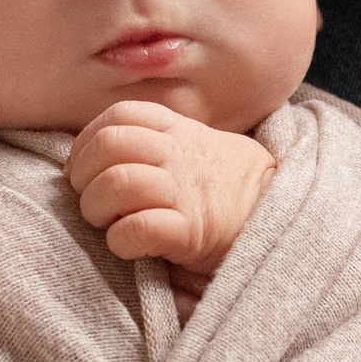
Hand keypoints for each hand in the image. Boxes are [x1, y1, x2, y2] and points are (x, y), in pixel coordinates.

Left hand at [66, 100, 276, 317]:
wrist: (278, 217)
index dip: (88, 141)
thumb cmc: (226, 186)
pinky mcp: (189, 231)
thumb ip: (156, 140)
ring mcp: (183, 191)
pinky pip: (136, 228)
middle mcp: (177, 154)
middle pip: (108, 146)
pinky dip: (120, 240)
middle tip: (89, 197)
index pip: (118, 116)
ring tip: (107, 222)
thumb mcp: (197, 145)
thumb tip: (98, 150)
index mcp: (176, 129)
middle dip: (84, 175)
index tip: (81, 167)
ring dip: (97, 209)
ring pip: (115, 184)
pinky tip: (129, 245)